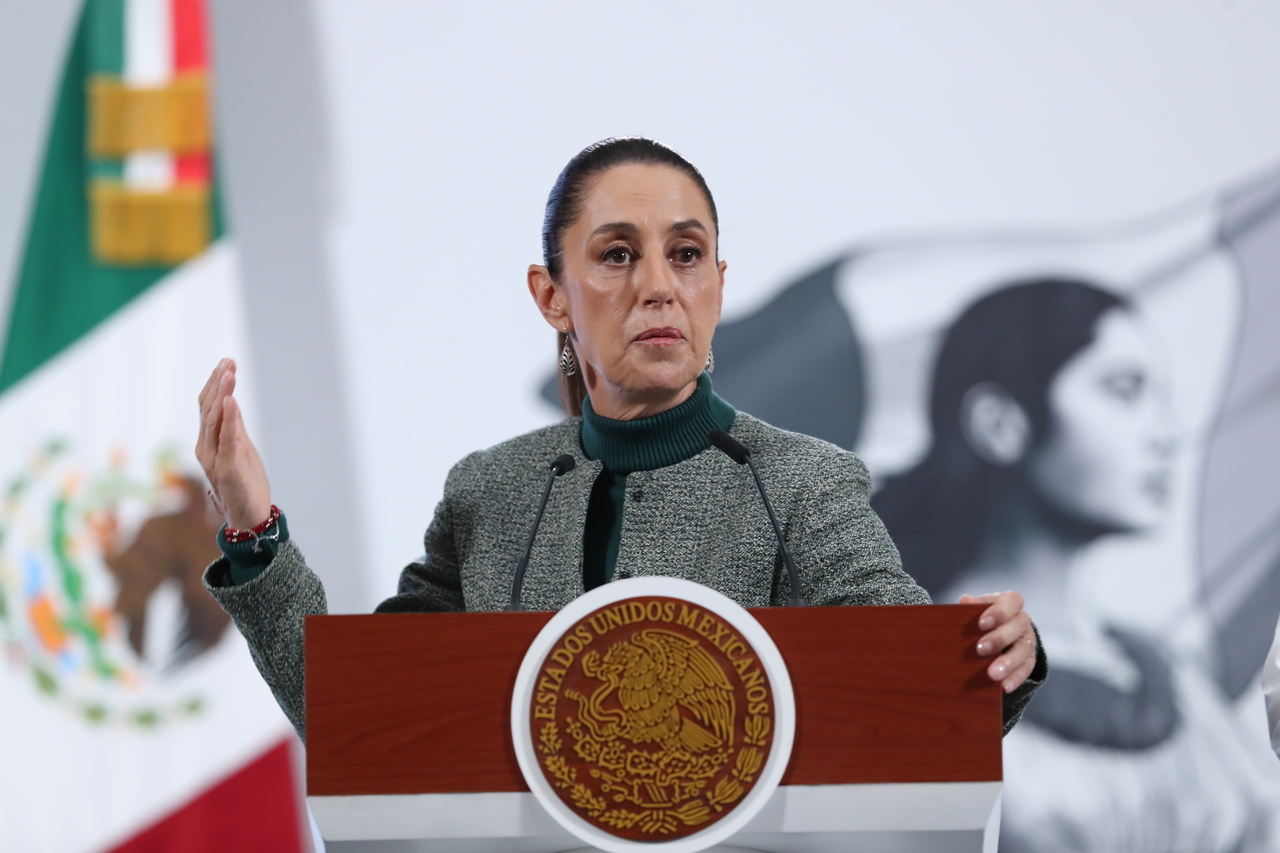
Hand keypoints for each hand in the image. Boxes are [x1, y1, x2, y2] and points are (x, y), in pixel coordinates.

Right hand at [196, 358, 271, 528]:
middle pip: (208, 409)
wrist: (250, 518)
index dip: (215, 383)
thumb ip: (234, 427)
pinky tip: (231, 401)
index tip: (226, 362)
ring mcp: (215, 459)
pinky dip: (229, 419)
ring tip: (229, 373)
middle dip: (218, 383)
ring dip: (223, 394)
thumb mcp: (241, 449)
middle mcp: (206, 448)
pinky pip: (227, 440)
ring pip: (215, 420)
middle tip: (228, 361)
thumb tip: (230, 400)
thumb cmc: (246, 484)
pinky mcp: (227, 469)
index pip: (207, 407)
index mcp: (208, 443)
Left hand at [959, 591, 1037, 693]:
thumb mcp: (975, 611)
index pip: (1012, 601)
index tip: (982, 623)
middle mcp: (1022, 620)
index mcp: (1009, 603)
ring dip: (1008, 663)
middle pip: (1019, 626)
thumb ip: (970, 607)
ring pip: (1023, 650)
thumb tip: (966, 600)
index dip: (1000, 611)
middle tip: (980, 649)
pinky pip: (1026, 669)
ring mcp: (1027, 641)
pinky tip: (1003, 687)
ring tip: (992, 674)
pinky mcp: (1029, 660)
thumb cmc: (979, 619)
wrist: (992, 635)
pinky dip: (1015, 678)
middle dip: (999, 638)